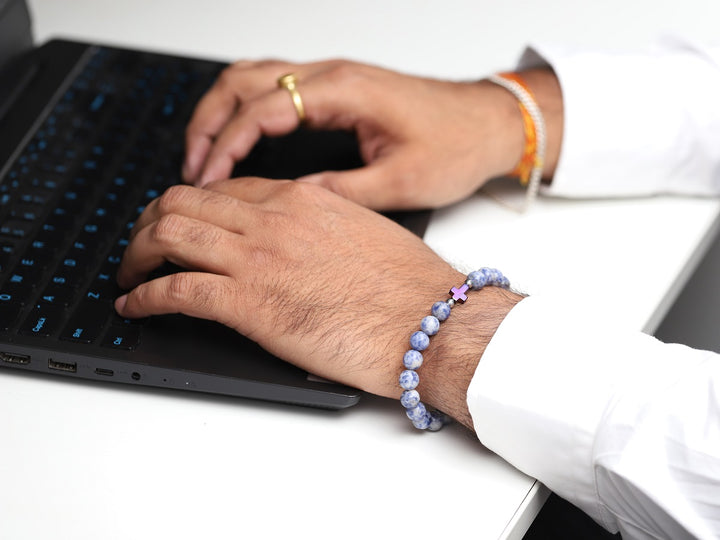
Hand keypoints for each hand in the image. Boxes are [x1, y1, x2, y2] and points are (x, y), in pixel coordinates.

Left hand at [114, 178, 520, 426]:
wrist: (430, 321)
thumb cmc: (410, 287)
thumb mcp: (364, 232)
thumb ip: (324, 226)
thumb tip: (301, 241)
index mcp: (303, 200)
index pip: (225, 189)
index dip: (192, 205)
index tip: (183, 223)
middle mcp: (274, 220)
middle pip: (183, 202)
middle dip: (150, 222)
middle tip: (143, 244)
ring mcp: (259, 258)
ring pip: (168, 236)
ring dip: (136, 254)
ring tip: (129, 273)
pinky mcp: (251, 304)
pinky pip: (176, 291)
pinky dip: (144, 296)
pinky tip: (135, 305)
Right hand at [182, 60, 561, 210]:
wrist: (489, 123)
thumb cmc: (456, 145)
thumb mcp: (401, 182)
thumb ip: (341, 192)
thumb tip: (292, 203)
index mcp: (345, 92)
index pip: (263, 109)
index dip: (227, 144)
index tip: (205, 178)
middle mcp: (332, 76)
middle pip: (243, 81)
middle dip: (207, 122)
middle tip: (190, 169)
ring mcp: (331, 79)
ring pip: (252, 78)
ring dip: (221, 112)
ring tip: (203, 157)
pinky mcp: (336, 90)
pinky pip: (272, 88)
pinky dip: (244, 112)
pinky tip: (239, 142)